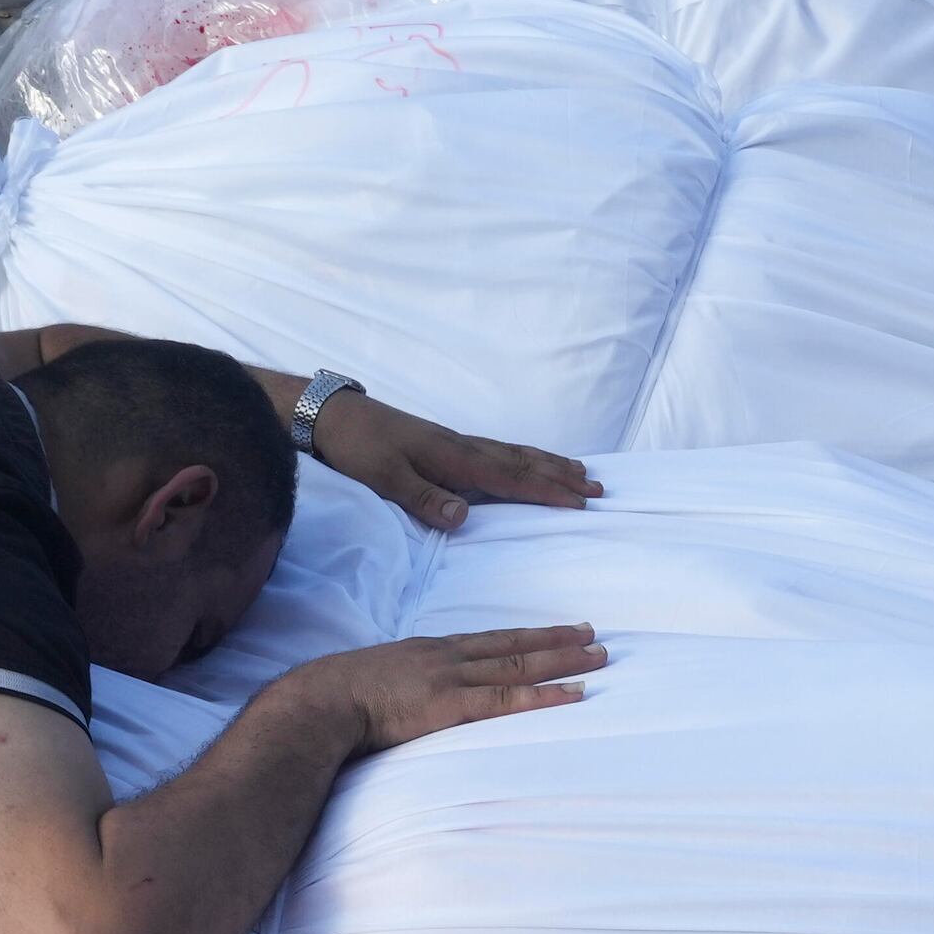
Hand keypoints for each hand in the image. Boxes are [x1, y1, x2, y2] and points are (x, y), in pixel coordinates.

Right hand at [287, 624, 604, 752]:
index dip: (525, 635)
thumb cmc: (336, 697)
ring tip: (598, 657)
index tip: (554, 631)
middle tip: (594, 635)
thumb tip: (407, 698)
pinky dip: (545, 694)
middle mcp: (447, 657)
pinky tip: (574, 694)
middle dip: (556, 640)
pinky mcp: (451, 705)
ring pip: (520, 664)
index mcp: (429, 651)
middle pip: (513, 644)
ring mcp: (451, 678)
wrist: (319, 701)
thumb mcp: (374, 680)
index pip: (489, 640)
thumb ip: (400, 685)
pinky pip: (508, 698)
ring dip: (563, 661)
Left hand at [314, 393, 601, 530]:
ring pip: (514, 454)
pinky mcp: (446, 445)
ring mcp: (456, 444)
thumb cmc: (358, 449)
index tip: (581, 502)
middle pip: (523, 462)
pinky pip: (498, 452)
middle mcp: (462, 448)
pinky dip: (523, 457)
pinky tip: (528, 462)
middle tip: (599, 488)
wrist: (334, 416)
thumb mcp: (385, 478)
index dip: (547, 491)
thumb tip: (464, 517)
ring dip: (549, 464)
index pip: (510, 478)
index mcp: (453, 458)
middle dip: (561, 476)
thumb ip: (424, 498)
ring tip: (580, 471)